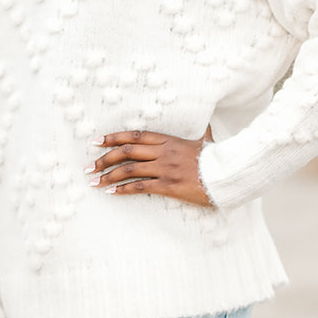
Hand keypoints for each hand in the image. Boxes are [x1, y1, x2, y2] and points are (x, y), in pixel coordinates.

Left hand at [86, 128, 214, 207]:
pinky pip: (140, 187)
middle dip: (104, 158)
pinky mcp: (168, 185)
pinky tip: (112, 193)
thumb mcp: (206, 141)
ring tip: (95, 181)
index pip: (134, 136)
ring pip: (129, 169)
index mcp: (168, 140)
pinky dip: (123, 189)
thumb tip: (209, 125)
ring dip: (108, 175)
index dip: (113, 137)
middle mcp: (163, 152)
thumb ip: (202, 133)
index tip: (96, 141)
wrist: (228, 174)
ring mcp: (165, 168)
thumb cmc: (217, 158)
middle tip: (89, 166)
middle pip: (126, 152)